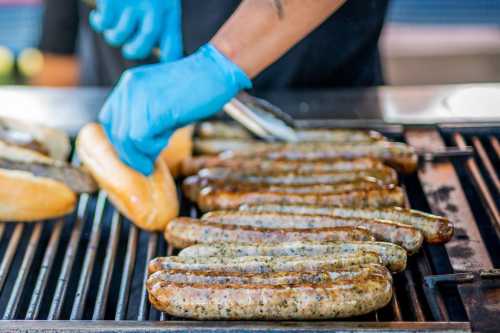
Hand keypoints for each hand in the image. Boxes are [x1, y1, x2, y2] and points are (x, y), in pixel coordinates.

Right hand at [90, 0, 181, 61]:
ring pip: (119, 37)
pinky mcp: (113, 0)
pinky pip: (104, 23)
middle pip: (142, 48)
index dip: (164, 64)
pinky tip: (99, 15)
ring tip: (112, 27)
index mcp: (169, 12)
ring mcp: (132, 4)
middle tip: (129, 47)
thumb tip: (154, 51)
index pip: (172, 50)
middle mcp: (154, 10)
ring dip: (112, 36)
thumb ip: (161, 21)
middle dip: (132, 51)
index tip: (155, 71)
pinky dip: (99, 23)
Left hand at [99, 43, 251, 174]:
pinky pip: (140, 139)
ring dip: (143, 152)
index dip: (121, 141)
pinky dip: (152, 147)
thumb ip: (146, 120)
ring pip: (126, 139)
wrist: (216, 72)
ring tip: (162, 146)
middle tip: (147, 164)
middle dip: (131, 154)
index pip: (109, 120)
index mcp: (129, 84)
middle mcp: (129, 88)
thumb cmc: (196, 89)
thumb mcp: (162, 103)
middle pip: (116, 132)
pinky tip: (168, 138)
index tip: (135, 154)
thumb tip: (138, 150)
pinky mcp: (155, 108)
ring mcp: (140, 96)